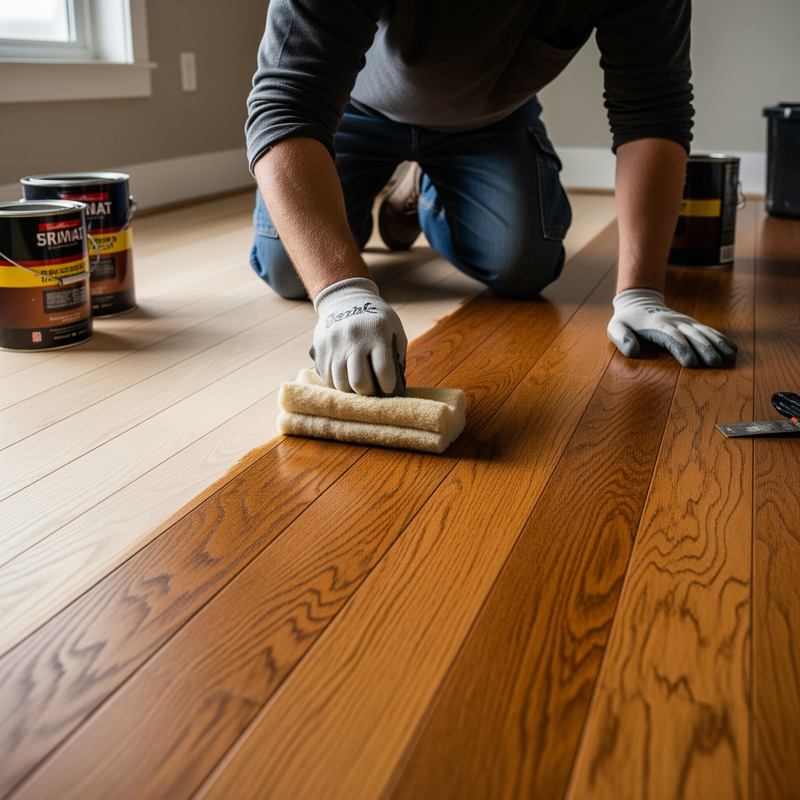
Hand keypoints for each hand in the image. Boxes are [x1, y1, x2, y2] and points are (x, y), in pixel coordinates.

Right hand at [312, 277, 406, 394]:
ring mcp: (334, 345)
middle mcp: (354, 339)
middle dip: (369, 393)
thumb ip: (396, 358)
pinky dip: (338, 385)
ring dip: (352, 391)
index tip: (388, 389)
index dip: (388, 387)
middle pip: (359, 382)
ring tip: (360, 386)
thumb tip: (395, 388)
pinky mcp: (320, 350)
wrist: (346, 300)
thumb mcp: (394, 331)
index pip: (383, 371)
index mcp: (377, 334)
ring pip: (341, 384)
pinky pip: (327, 379)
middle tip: (373, 391)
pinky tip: (346, 378)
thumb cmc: (377, 321)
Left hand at [608, 288, 736, 367]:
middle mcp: (674, 322)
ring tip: (730, 358)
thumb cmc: (626, 321)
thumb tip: (633, 351)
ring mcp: (685, 321)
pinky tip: (732, 350)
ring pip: (705, 333)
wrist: (638, 302)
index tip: (691, 363)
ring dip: (718, 345)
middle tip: (715, 364)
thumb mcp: (615, 328)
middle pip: (693, 336)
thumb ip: (622, 339)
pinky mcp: (692, 324)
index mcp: (656, 325)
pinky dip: (721, 339)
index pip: (672, 337)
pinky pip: (709, 331)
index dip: (682, 349)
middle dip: (705, 349)